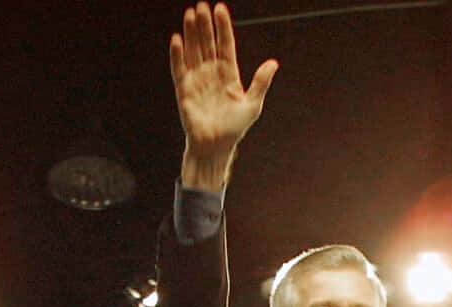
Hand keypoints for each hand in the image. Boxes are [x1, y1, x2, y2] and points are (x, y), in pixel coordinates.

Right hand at [170, 2, 276, 188]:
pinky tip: (177, 39)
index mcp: (229, 74)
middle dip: (205, 25)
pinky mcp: (184, 90)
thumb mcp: (253, 104)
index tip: (221, 9)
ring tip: (190, 14)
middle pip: (207, 43)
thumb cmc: (234, 128)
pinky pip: (179, 69)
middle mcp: (211, 73)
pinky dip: (177, 55)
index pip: (225, 45)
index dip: (223, 27)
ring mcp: (197, 80)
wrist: (216, 147)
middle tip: (202, 5)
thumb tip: (273, 63)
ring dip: (191, 33)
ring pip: (193, 51)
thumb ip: (261, 82)